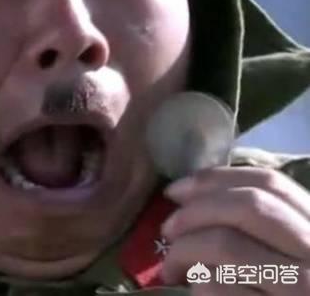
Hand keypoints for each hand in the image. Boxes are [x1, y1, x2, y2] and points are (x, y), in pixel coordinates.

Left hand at [161, 167, 309, 294]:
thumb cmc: (278, 291)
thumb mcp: (281, 257)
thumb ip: (257, 228)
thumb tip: (192, 195)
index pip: (272, 184)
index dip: (216, 179)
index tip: (177, 189)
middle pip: (250, 206)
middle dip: (195, 211)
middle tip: (167, 229)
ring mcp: (302, 289)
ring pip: (227, 244)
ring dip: (184, 250)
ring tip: (170, 269)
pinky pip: (216, 287)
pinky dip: (194, 285)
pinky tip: (193, 291)